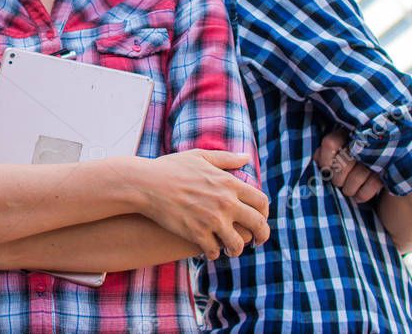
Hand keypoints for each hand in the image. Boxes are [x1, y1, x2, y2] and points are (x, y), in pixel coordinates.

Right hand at [138, 150, 269, 260]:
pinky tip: (209, 250)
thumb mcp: (200, 157)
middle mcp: (225, 202)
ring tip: (230, 249)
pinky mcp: (196, 234)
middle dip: (261, 236)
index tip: (260, 219)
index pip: (261, 202)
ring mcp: (212, 220)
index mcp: (229, 183)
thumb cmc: (171, 168)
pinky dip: (213, 253)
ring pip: (238, 244)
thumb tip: (246, 158)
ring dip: (236, 249)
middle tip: (257, 242)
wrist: (146, 184)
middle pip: (258, 225)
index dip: (265, 213)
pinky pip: (214, 251)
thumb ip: (226, 159)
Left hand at [314, 130, 383, 203]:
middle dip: (337, 178)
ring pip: (356, 178)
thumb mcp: (338, 148)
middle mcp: (364, 142)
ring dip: (348, 189)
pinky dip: (361, 195)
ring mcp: (378, 157)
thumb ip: (325, 151)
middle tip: (338, 181)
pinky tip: (357, 196)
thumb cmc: (352, 154)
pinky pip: (370, 188)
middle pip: (342, 164)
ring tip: (347, 189)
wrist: (388, 157)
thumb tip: (317, 160)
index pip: (330, 144)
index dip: (325, 159)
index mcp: (348, 132)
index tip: (325, 168)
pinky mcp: (387, 172)